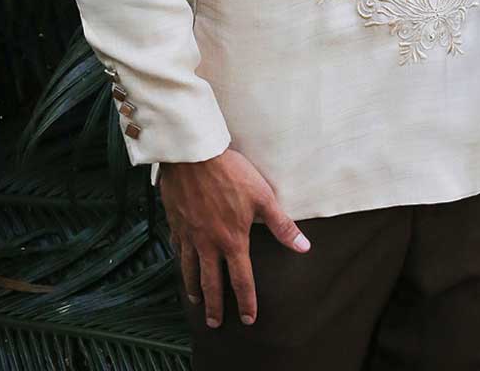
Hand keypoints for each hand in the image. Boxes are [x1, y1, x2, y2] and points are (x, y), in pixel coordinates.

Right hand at [157, 146, 311, 328]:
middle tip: (215, 324)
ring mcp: (189, 234)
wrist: (195, 155)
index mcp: (232, 240)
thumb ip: (282, 225)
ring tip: (196, 300)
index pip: (241, 279)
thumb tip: (303, 247)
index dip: (246, 301)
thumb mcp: (263, 197)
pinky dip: (179, 258)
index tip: (248, 319)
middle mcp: (208, 243)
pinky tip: (181, 260)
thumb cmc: (231, 173)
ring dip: (194, 288)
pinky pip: (177, 246)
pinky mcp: (176, 221)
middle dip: (214, 306)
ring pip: (189, 269)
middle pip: (211, 282)